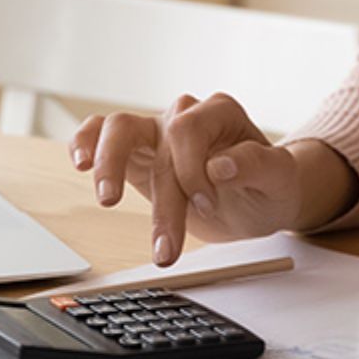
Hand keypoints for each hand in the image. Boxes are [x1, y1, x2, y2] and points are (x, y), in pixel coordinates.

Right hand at [68, 92, 305, 267]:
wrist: (257, 198)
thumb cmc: (267, 184)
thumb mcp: (278, 179)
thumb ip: (257, 166)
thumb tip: (221, 165)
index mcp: (219, 112)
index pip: (189, 130)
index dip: (192, 171)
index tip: (206, 206)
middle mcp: (184, 115)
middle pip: (154, 135)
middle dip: (158, 195)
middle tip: (164, 245)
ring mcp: (156, 131)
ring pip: (118, 128)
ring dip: (109, 165)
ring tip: (106, 200)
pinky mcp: (136, 152)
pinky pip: (100, 134)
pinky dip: (85, 143)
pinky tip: (80, 163)